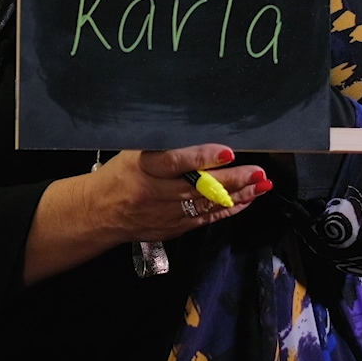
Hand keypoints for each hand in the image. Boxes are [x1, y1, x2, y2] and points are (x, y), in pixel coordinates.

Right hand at [24, 144, 271, 283]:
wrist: (99, 211)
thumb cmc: (121, 173)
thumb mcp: (135, 150)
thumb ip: (165, 145)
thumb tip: (202, 132)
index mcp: (143, 167)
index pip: (176, 162)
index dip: (202, 157)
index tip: (228, 152)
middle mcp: (155, 193)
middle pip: (199, 187)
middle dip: (233, 180)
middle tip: (258, 171)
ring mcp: (165, 214)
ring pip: (207, 204)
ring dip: (238, 195)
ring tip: (261, 185)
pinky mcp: (173, 228)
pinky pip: (205, 219)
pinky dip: (228, 210)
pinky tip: (247, 200)